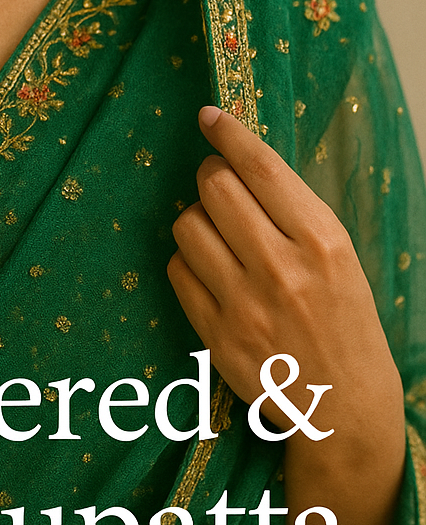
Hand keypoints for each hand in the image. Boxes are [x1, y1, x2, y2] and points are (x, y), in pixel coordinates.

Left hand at [168, 105, 404, 524]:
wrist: (346, 408)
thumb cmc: (346, 322)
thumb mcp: (339, 257)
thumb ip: (293, 212)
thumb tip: (238, 159)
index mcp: (322, 241)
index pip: (261, 166)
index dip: (228, 132)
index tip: (209, 116)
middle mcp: (282, 267)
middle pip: (212, 187)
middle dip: (210, 179)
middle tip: (220, 191)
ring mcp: (245, 304)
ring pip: (186, 226)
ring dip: (196, 222)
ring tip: (219, 240)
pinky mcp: (216, 335)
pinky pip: (176, 272)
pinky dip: (187, 265)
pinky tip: (212, 276)